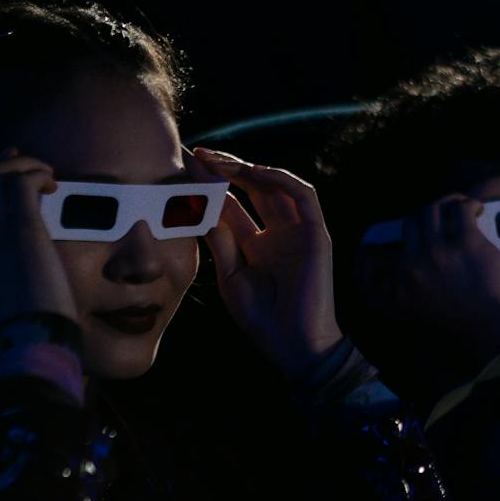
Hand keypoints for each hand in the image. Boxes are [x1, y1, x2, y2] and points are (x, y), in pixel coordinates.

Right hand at [0, 148, 77, 338]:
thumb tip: (17, 248)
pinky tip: (52, 184)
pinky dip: (38, 173)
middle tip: (28, 167)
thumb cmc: (20, 321)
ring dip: (24, 165)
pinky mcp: (19, 226)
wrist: (27, 336)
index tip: (8, 175)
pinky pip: (21, 180)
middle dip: (3, 164)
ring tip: (45, 176)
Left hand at [191, 148, 342, 377]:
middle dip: (225, 169)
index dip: (209, 185)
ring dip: (247, 168)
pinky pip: (303, 195)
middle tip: (197, 155)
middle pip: (252, 188)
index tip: (182, 168)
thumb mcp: (231, 276)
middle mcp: (278, 232)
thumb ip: (220, 241)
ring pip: (275, 186)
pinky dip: (280, 179)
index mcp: (256, 244)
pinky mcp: (317, 233)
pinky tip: (253, 172)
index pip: (231, 205)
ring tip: (218, 160)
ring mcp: (298, 231)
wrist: (294, 345)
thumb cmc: (262, 319)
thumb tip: (199, 206)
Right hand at [356, 195, 499, 369]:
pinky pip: (458, 208)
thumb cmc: (467, 331)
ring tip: (458, 211)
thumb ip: (409, 293)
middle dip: (422, 221)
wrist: (499, 339)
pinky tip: (475, 210)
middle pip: (406, 226)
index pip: (365, 269)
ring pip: (429, 210)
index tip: (375, 248)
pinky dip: (467, 204)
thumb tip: (413, 255)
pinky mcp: (465, 243)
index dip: (367, 255)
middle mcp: (409, 271)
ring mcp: (435, 254)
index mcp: (395, 297)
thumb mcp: (422, 318)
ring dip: (444, 206)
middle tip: (439, 223)